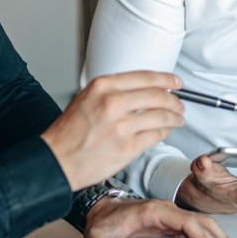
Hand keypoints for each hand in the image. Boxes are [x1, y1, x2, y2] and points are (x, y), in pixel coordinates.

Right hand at [41, 72, 184, 190]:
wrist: (56, 160)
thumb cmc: (69, 133)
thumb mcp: (87, 98)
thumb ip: (113, 91)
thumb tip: (144, 89)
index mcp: (102, 87)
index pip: (145, 77)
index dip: (166, 78)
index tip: (176, 81)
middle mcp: (112, 103)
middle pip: (158, 95)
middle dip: (174, 100)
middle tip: (179, 104)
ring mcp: (121, 126)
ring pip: (161, 116)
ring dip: (175, 117)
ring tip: (178, 119)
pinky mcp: (127, 147)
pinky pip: (156, 135)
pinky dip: (165, 132)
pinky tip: (166, 131)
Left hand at [83, 197, 236, 237]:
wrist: (102, 211)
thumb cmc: (104, 221)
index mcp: (152, 211)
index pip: (185, 221)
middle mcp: (166, 209)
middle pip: (200, 220)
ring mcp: (170, 214)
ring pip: (202, 222)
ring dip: (219, 237)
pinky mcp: (171, 222)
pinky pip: (196, 227)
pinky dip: (210, 236)